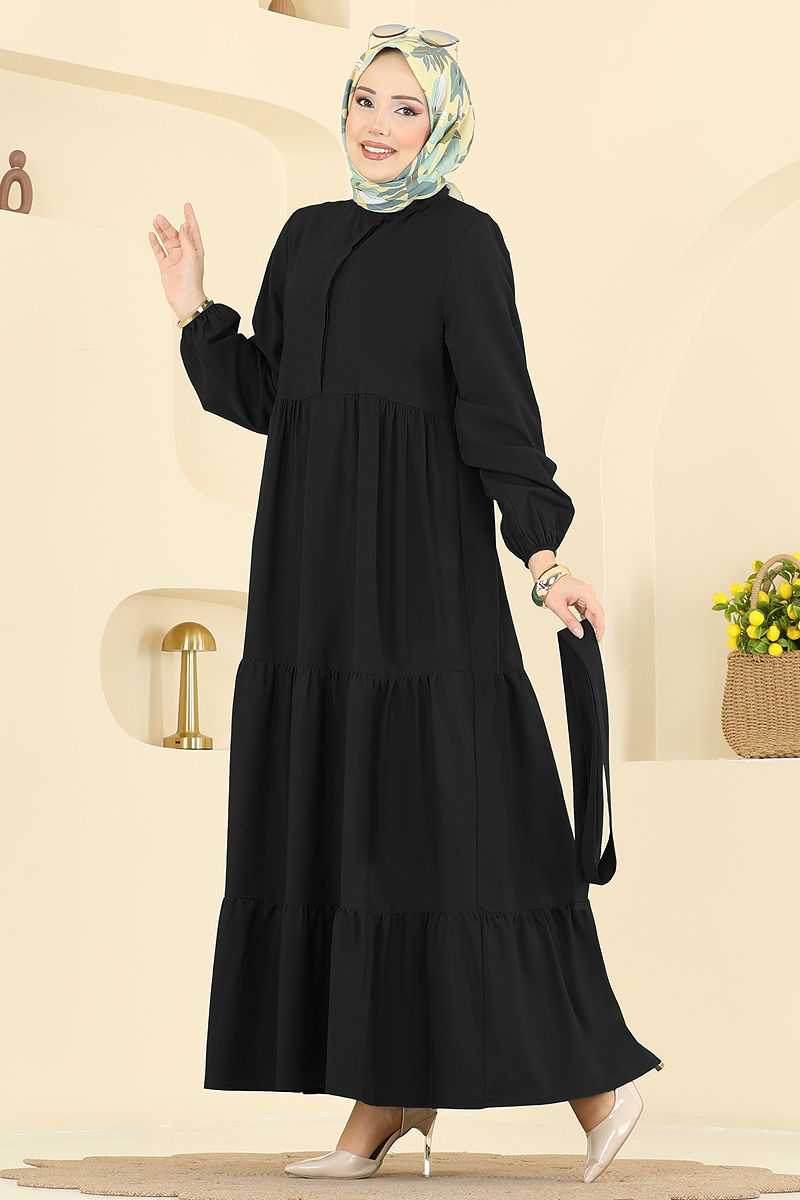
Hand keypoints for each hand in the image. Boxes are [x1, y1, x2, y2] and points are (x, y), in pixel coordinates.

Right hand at [148, 201, 205, 320]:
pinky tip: (151, 234)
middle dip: (168, 225)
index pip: (192, 230)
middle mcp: (185, 252)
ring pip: (166, 241)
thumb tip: (184, 225)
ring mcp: (174, 259)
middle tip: (159, 217)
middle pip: (176, 234)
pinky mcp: (165, 266)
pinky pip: (159, 251)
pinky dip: (155, 243)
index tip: (186, 205)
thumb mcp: (192, 256)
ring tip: (155, 221)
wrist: (185, 298)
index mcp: (195, 250)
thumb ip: (187, 240)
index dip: (189, 217)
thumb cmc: (192, 279)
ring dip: (161, 231)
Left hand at [544, 574, 603, 642]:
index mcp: (586, 593)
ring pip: (592, 612)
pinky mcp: (582, 597)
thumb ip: (570, 622)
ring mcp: (586, 594)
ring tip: (582, 630)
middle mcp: (589, 592)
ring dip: (588, 622)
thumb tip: (579, 633)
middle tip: (590, 638)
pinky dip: (584, 617)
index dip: (600, 627)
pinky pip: (587, 609)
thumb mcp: (559, 608)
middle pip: (597, 613)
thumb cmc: (552, 587)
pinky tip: (580, 623)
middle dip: (594, 626)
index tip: (598, 638)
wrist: (546, 579)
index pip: (599, 613)